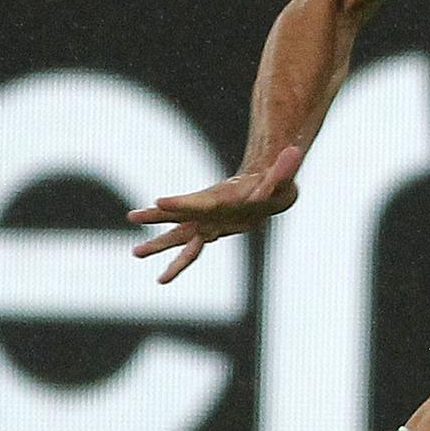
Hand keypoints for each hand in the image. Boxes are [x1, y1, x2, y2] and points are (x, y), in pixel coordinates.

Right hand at [128, 145, 303, 282]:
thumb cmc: (274, 184)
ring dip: (158, 246)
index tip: (158, 201)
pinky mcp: (209, 232)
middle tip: (133, 216)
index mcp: (222, 198)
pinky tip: (162, 280)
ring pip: (178, 236)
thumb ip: (285, 168)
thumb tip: (296, 151)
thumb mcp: (282, 177)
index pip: (199, 202)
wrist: (269, 190)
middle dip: (156, 217)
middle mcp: (208, 210)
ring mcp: (206, 222)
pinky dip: (177, 264)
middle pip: (179, 215)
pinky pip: (190, 251)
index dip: (180, 203)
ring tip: (135, 254)